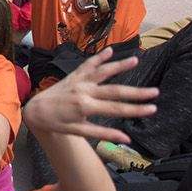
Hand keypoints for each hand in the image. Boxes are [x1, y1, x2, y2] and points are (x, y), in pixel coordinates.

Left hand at [22, 47, 157, 143]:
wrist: (36, 109)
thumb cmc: (57, 123)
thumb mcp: (78, 132)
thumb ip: (102, 133)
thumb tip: (126, 139)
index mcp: (86, 107)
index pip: (117, 109)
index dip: (136, 109)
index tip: (153, 108)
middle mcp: (84, 91)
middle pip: (115, 91)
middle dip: (137, 92)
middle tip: (155, 91)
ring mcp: (79, 81)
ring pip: (102, 72)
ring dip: (119, 65)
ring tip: (135, 59)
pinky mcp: (74, 75)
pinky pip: (87, 65)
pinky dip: (98, 57)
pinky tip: (110, 50)